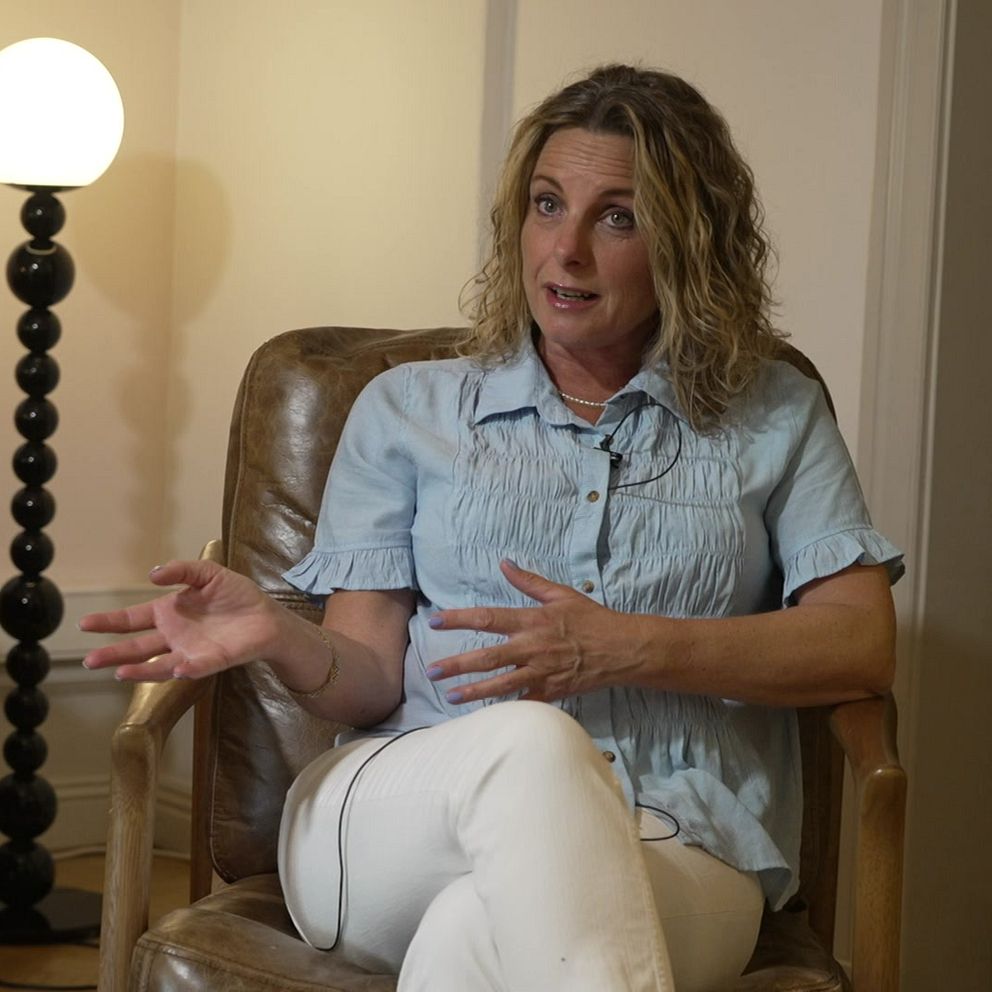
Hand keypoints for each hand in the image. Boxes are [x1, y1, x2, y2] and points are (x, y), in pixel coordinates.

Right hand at [80, 560, 280, 681]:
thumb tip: (153, 574)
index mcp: (169, 613)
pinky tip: (177, 668)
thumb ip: (182, 570)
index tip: (85, 623)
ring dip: (141, 670)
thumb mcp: (208, 574)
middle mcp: (174, 636)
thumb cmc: (236, 595)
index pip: (133, 619)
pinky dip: (187, 669)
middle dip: (114, 654)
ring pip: (160, 664)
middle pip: (138, 648)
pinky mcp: (213, 661)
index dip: (110, 621)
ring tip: (121, 673)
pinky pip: (197, 667)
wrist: (267, 616)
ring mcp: (191, 651)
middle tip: (90, 660)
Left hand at [425, 559, 631, 703]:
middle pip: (487, 657)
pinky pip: (523, 702)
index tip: (435, 622)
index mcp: (531, 621)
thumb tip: (504, 563)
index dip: (459, 620)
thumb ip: (528, 580)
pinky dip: (504, 708)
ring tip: (449, 696)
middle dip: (457, 664)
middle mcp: (531, 647)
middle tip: (432, 670)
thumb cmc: (591, 619)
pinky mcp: (550, 691)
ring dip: (473, 691)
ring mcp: (540, 672)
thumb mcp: (560, 594)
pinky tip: (485, 715)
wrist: (621, 649)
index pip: (487, 619)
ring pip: (500, 684)